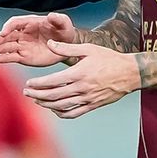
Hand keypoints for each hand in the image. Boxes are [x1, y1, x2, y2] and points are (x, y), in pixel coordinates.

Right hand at [0, 12, 77, 66]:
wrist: (67, 46)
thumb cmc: (64, 31)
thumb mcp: (64, 23)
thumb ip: (58, 19)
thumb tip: (51, 15)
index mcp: (30, 22)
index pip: (15, 23)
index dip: (8, 27)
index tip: (4, 32)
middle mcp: (23, 33)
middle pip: (8, 35)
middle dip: (1, 38)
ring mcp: (23, 45)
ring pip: (8, 46)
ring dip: (0, 48)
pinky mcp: (24, 56)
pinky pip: (12, 57)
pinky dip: (5, 58)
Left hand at [23, 43, 140, 118]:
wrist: (130, 73)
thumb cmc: (109, 58)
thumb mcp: (88, 49)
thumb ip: (66, 47)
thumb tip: (49, 44)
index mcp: (79, 73)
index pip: (52, 81)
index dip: (38, 84)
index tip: (28, 84)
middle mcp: (82, 88)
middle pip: (54, 96)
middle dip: (37, 95)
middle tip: (26, 93)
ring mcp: (87, 99)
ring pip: (61, 106)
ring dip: (46, 105)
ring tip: (36, 100)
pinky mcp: (93, 105)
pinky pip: (74, 113)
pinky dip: (61, 113)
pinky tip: (54, 109)